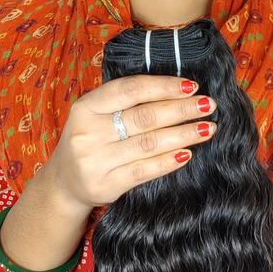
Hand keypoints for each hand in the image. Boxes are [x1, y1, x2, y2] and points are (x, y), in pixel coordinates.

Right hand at [44, 74, 217, 209]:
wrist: (64, 182)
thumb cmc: (90, 139)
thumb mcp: (96, 114)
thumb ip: (126, 102)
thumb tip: (178, 91)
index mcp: (86, 106)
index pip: (131, 89)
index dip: (164, 86)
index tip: (192, 86)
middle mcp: (88, 132)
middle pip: (145, 117)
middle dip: (182, 110)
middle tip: (209, 106)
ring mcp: (95, 161)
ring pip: (149, 144)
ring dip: (183, 135)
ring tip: (207, 129)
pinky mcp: (105, 185)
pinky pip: (144, 170)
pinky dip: (168, 161)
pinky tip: (187, 154)